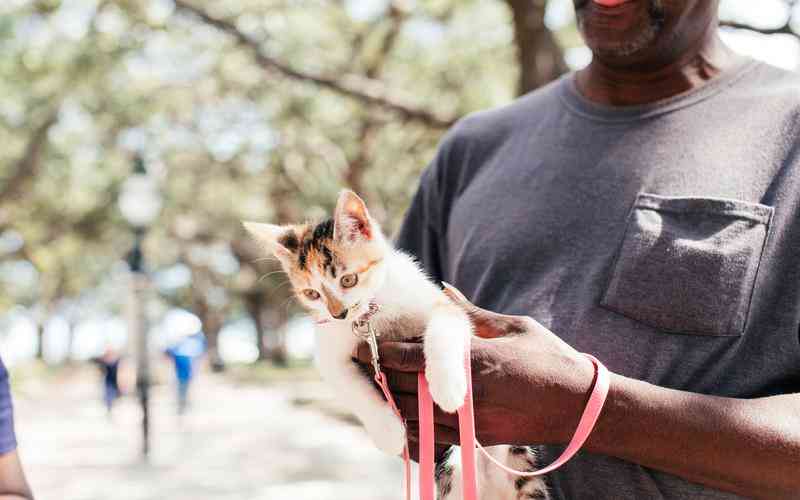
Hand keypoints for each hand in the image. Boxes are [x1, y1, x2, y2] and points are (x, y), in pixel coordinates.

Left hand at [353, 283, 597, 449]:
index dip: (382, 351)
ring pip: (412, 417)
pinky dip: (408, 426)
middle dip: (379, 375)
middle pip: (405, 389)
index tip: (359, 341)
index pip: (414, 358)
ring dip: (389, 401)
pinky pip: (429, 438)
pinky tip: (397, 412)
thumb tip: (443, 292)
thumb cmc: (551, 359)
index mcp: (476, 362)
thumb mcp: (513, 327)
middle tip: (358, 360)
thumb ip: (471, 315)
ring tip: (372, 384)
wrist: (581, 408)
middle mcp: (467, 396)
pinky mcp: (476, 440)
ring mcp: (470, 423)